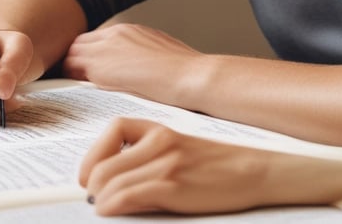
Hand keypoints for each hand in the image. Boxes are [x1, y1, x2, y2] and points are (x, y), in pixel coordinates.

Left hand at [62, 23, 204, 104]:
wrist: (191, 76)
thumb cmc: (187, 73)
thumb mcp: (161, 55)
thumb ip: (141, 57)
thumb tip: (136, 71)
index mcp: (131, 31)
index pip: (97, 39)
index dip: (91, 56)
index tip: (91, 71)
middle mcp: (115, 34)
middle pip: (80, 43)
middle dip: (77, 61)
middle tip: (77, 81)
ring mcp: (106, 48)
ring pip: (71, 54)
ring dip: (72, 71)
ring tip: (75, 90)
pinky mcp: (100, 66)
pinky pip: (72, 69)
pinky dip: (72, 80)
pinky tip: (79, 95)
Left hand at [79, 117, 273, 214]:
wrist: (254, 171)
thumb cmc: (219, 164)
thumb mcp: (181, 148)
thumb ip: (149, 155)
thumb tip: (114, 178)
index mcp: (161, 129)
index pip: (113, 129)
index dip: (92, 155)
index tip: (87, 173)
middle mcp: (160, 142)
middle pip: (103, 163)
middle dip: (92, 185)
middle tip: (94, 198)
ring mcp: (166, 164)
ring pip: (110, 183)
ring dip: (100, 200)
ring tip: (104, 208)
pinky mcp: (172, 186)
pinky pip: (126, 196)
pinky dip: (112, 206)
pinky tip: (112, 211)